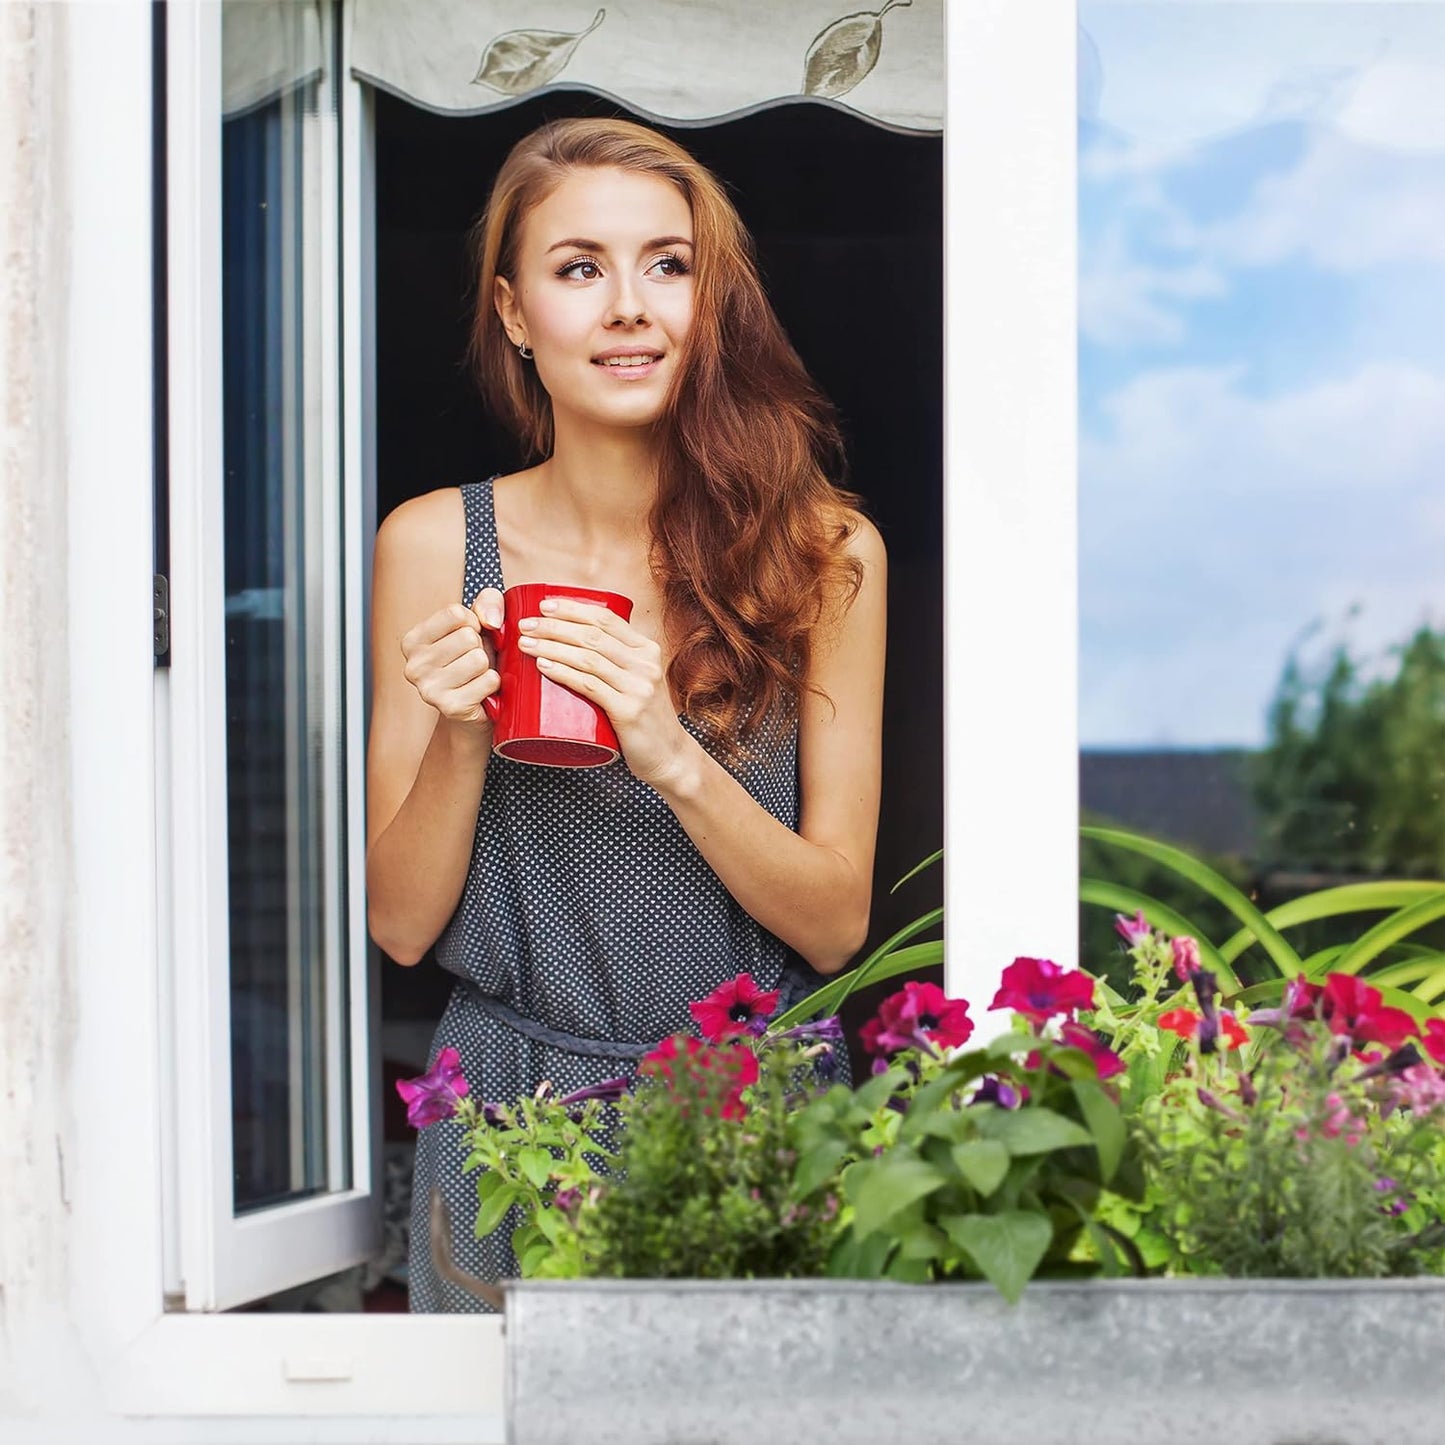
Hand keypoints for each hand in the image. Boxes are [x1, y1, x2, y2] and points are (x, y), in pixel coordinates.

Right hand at [399, 588, 504, 730]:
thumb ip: (488, 602)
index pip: (455, 613)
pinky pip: (489, 680)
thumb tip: (490, 621)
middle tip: (473, 662)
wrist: (474, 709)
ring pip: (479, 659)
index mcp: (413, 641)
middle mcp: (414, 665)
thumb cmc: (474, 660)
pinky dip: (493, 683)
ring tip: (477, 675)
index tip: (469, 637)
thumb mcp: (479, 623)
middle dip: (480, 647)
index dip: (474, 623)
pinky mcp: (451, 707)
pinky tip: (482, 691)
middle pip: (468, 637)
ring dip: (487, 666)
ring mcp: (429, 689)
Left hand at [514, 597, 693, 786]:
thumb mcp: (637, 682)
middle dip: (554, 626)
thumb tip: (573, 647)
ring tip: (525, 645)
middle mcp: (645, 663)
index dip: (573, 608)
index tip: (544, 606)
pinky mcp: (629, 710)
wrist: (669, 757)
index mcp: (647, 650)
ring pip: (587, 657)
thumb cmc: (644, 720)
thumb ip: (616, 664)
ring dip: (551, 647)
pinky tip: (543, 666)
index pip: (606, 618)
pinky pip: (589, 685)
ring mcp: (638, 687)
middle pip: (592, 635)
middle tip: (525, 625)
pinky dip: (563, 673)